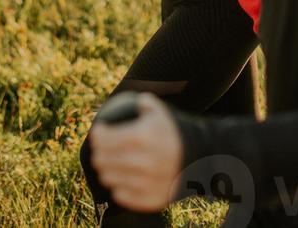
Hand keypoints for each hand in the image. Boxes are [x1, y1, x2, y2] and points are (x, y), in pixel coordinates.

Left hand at [90, 93, 183, 212]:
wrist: (201, 159)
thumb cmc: (176, 131)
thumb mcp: (160, 112)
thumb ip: (142, 103)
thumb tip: (124, 98)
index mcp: (142, 137)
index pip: (107, 138)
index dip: (97, 135)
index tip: (96, 133)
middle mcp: (142, 161)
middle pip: (105, 159)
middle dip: (97, 154)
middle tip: (98, 151)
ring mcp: (146, 182)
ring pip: (111, 178)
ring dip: (105, 171)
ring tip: (106, 166)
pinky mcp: (150, 199)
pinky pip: (123, 195)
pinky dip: (118, 188)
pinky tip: (119, 181)